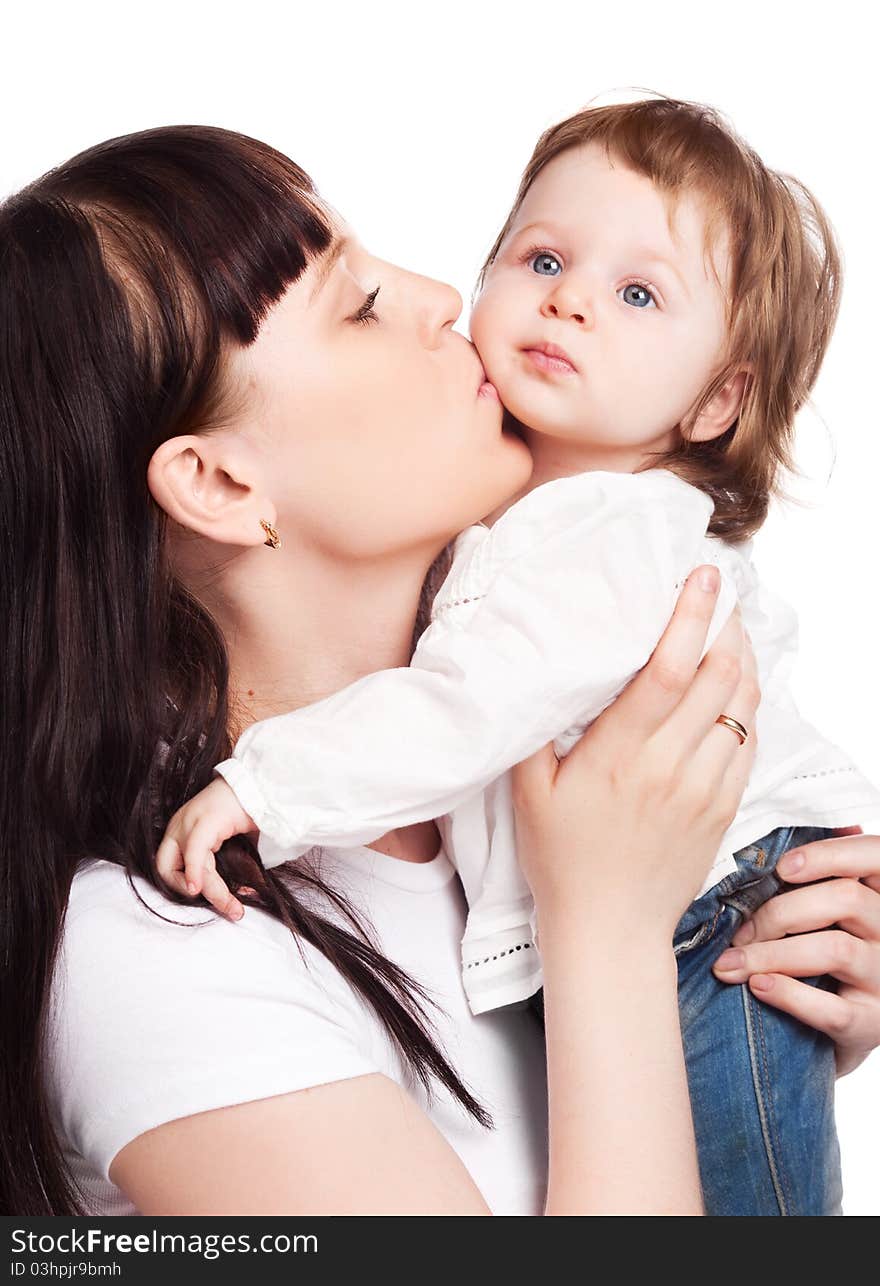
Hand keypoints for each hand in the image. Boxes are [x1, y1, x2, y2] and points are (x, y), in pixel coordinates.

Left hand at [155, 777, 256, 920]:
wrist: (262, 782)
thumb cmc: (250, 809)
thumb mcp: (233, 841)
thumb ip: (232, 864)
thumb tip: (244, 892)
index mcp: (182, 831)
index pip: (171, 868)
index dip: (187, 888)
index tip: (216, 901)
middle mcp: (179, 826)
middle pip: (167, 870)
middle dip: (188, 894)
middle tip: (221, 906)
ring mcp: (189, 822)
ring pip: (186, 867)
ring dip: (211, 892)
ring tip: (234, 908)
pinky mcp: (204, 820)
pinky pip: (195, 852)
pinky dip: (194, 873)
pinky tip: (200, 889)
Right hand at [512, 566, 759, 936]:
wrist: (610, 930)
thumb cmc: (563, 859)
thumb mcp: (529, 792)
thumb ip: (532, 730)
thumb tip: (535, 672)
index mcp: (619, 756)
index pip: (666, 670)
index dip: (688, 616)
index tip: (701, 577)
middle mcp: (670, 767)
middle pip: (717, 676)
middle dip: (725, 624)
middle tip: (720, 594)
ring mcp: (705, 788)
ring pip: (742, 706)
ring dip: (743, 660)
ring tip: (731, 630)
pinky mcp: (724, 807)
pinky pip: (749, 742)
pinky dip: (747, 705)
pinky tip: (734, 687)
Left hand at [712, 830, 879, 1075]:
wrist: (840, 1029)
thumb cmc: (825, 956)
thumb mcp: (831, 912)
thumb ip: (817, 877)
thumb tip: (782, 840)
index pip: (874, 856)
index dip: (829, 855)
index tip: (782, 868)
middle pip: (846, 899)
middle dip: (780, 911)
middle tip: (739, 931)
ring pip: (836, 950)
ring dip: (772, 953)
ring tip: (731, 963)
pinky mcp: (872, 1024)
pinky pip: (833, 1010)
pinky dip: (789, 995)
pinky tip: (758, 986)